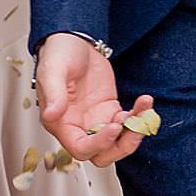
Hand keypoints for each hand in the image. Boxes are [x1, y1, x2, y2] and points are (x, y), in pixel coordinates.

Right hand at [36, 32, 157, 164]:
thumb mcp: (53, 71)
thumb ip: (53, 94)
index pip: (81, 148)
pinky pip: (128, 123)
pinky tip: (144, 102)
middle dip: (122, 146)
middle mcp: (79, 126)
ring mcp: (96, 119)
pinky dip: (139, 116)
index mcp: (61, 123)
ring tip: (144, 108)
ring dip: (136, 131)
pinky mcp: (110, 110)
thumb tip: (50, 115)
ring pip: (118, 142)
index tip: (114, 127)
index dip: (99, 144)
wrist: (74, 41)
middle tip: (136, 127)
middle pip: (103, 154)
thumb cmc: (58, 54)